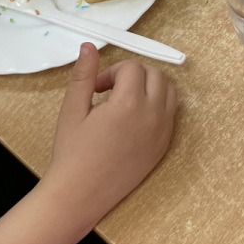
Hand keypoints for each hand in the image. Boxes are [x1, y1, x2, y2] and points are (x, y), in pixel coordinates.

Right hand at [44, 44, 176, 223]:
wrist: (78, 196)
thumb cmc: (71, 154)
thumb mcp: (72, 110)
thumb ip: (84, 75)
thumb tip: (89, 47)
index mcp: (128, 105)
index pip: (133, 68)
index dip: (112, 72)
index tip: (97, 88)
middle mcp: (152, 116)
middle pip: (155, 74)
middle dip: (134, 75)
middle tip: (111, 91)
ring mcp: (162, 132)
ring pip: (169, 91)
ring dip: (151, 87)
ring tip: (125, 101)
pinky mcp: (163, 146)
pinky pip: (171, 114)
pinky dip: (158, 106)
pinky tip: (134, 119)